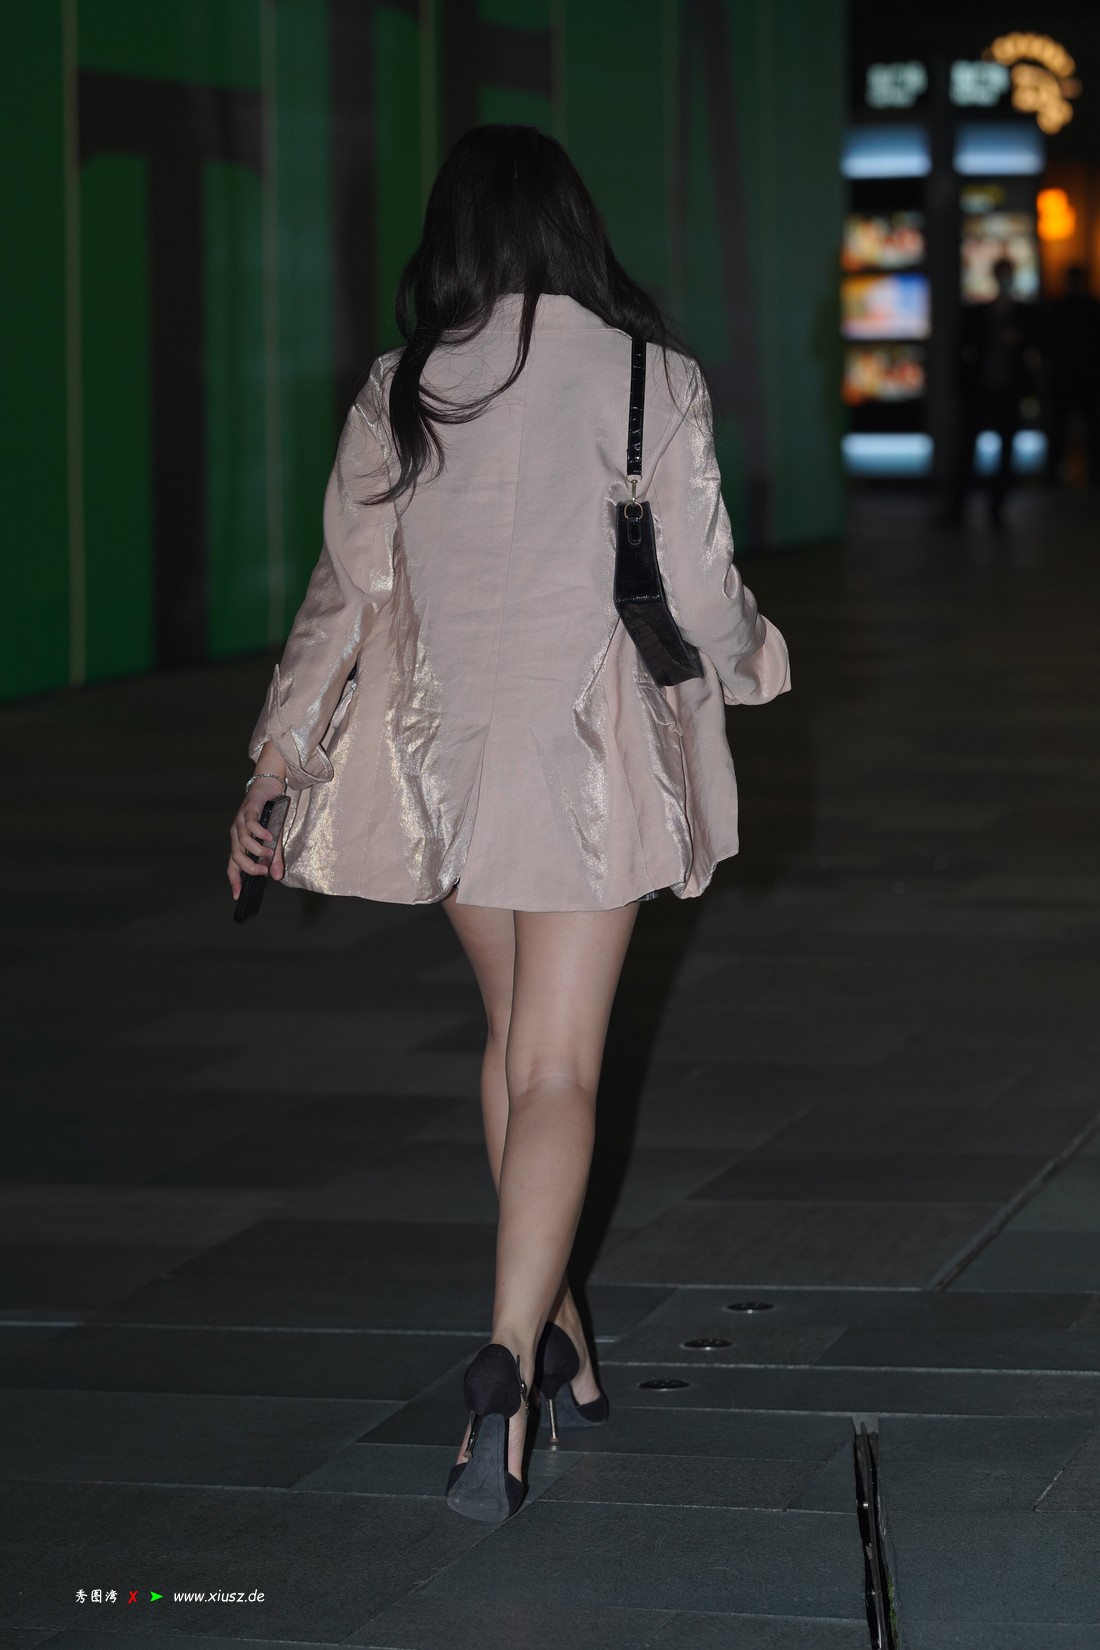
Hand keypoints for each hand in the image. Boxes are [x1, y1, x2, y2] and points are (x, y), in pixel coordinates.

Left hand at [227, 775, 286, 900]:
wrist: (267, 787)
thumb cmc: (268, 814)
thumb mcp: (274, 839)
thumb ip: (274, 858)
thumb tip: (277, 876)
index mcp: (239, 842)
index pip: (233, 865)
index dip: (234, 880)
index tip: (237, 895)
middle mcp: (236, 833)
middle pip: (236, 856)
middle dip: (249, 867)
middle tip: (264, 871)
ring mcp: (240, 821)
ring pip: (243, 842)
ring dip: (256, 851)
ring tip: (269, 854)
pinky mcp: (248, 810)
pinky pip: (251, 824)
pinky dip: (260, 833)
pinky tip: (270, 837)